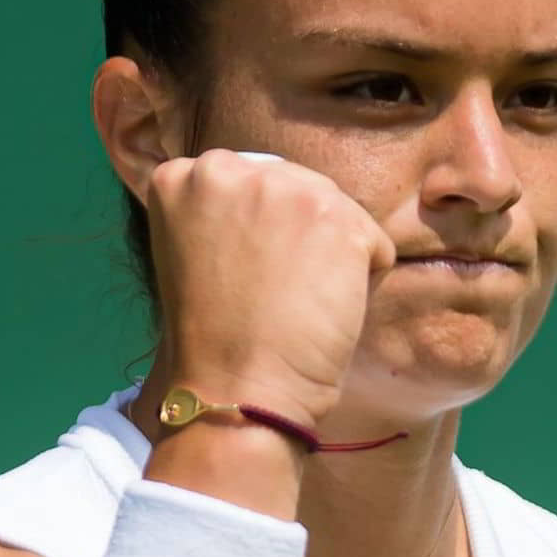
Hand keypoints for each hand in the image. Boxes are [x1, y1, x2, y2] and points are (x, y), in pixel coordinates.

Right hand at [146, 148, 396, 428]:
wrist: (235, 388)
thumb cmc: (212, 339)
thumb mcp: (193, 252)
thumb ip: (225, 212)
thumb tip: (281, 205)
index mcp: (183, 176)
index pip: (246, 180)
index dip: (254, 230)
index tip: (241, 273)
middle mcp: (229, 168)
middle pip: (294, 186)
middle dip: (296, 235)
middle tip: (273, 293)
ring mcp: (286, 187)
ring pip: (336, 212)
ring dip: (331, 256)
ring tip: (295, 303)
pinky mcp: (338, 217)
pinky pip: (374, 245)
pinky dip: (363, 281)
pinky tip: (324, 312)